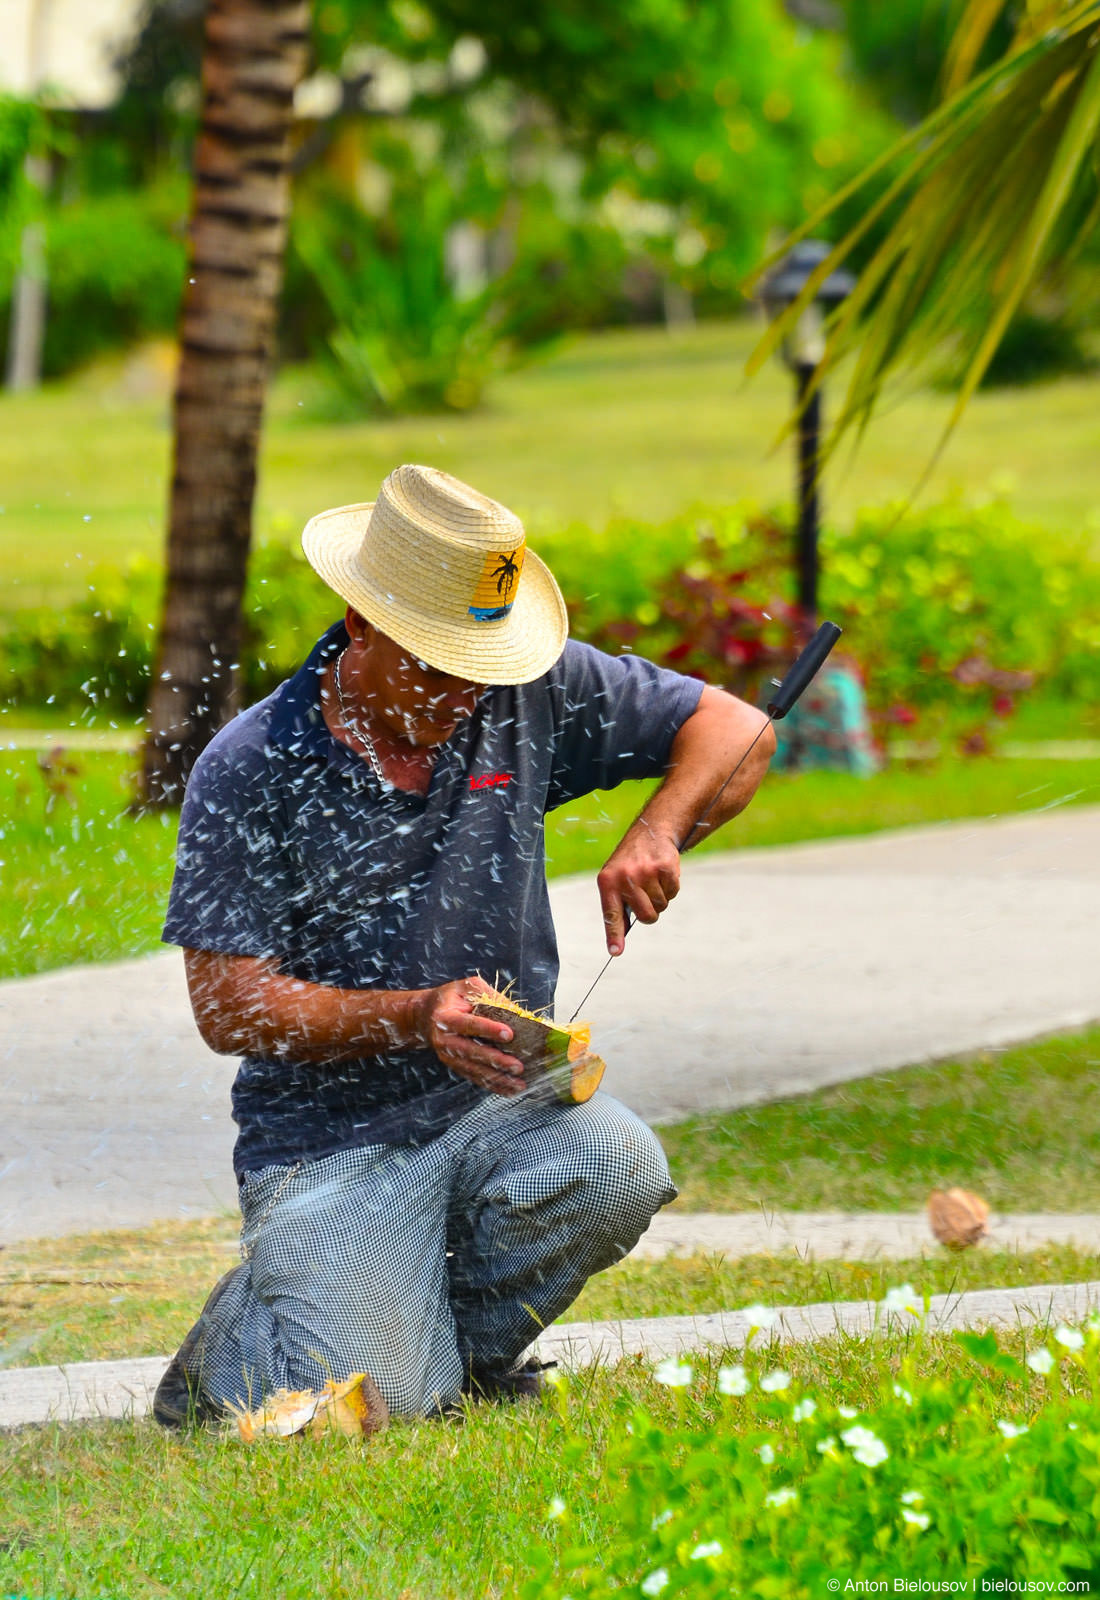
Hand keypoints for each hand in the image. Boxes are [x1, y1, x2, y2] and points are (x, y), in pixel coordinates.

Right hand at [417, 975, 525, 1095]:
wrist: (424, 1016)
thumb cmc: (451, 999)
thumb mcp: (467, 987)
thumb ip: (490, 996)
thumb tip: (518, 1012)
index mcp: (446, 1018)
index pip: (468, 1024)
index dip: (488, 1029)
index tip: (509, 1034)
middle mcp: (444, 1040)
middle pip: (472, 1052)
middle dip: (496, 1061)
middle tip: (518, 1066)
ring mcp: (448, 1056)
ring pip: (475, 1070)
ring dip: (498, 1079)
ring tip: (519, 1084)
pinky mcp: (455, 1066)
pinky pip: (475, 1078)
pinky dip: (493, 1085)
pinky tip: (510, 1089)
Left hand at [596, 817, 680, 955]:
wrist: (649, 832)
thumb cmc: (629, 863)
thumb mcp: (615, 879)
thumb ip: (617, 906)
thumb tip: (618, 942)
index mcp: (607, 882)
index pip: (611, 915)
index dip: (614, 935)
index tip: (615, 952)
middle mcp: (625, 877)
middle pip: (646, 916)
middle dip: (650, 913)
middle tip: (647, 897)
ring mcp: (646, 872)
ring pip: (661, 905)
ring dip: (661, 897)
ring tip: (653, 879)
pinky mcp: (665, 867)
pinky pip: (673, 892)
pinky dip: (671, 887)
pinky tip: (662, 873)